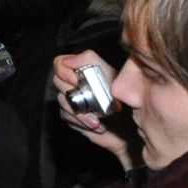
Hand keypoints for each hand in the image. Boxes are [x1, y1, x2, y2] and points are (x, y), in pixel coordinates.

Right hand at [51, 50, 134, 171]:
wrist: (130, 127)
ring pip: (62, 101)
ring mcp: (70, 100)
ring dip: (79, 112)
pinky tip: (97, 125)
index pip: (59, 63)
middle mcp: (73, 84)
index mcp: (81, 69)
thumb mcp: (110, 75)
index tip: (75, 81)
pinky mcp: (71, 117)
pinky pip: (66, 117)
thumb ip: (90, 61)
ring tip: (97, 120)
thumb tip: (69, 60)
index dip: (63, 71)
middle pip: (57, 82)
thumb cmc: (122, 99)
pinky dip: (81, 122)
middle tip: (88, 102)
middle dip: (72, 94)